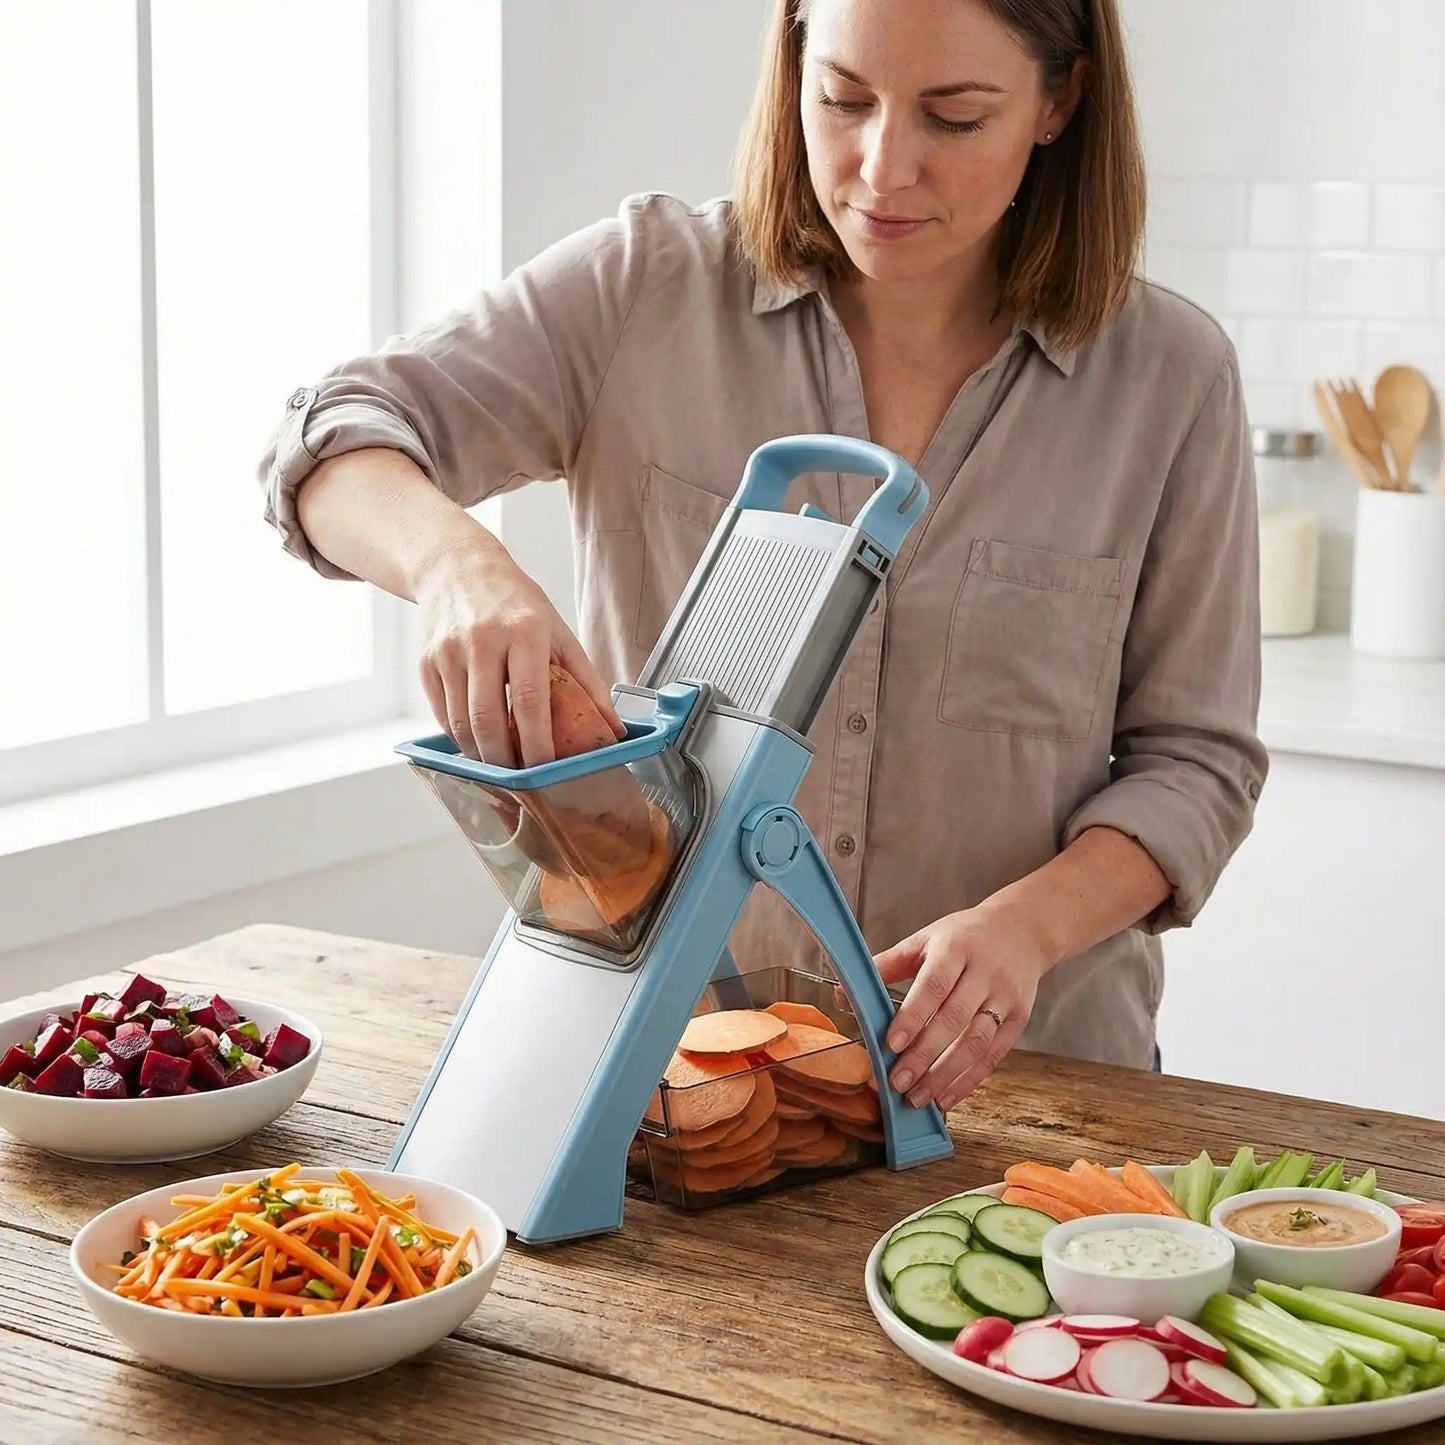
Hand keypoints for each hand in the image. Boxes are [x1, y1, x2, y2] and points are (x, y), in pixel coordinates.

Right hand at [414, 539, 622, 766]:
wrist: (455, 567)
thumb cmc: (514, 601)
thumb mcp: (557, 630)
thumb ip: (586, 680)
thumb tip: (612, 727)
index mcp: (524, 632)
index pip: (529, 700)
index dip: (537, 743)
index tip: (546, 768)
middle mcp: (482, 641)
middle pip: (488, 720)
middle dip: (505, 760)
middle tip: (521, 776)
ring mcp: (448, 652)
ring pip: (461, 724)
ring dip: (482, 755)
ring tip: (502, 763)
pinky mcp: (425, 662)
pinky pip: (442, 716)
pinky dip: (462, 738)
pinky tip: (479, 741)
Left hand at [873, 905, 1051, 1111]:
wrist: (1022, 930)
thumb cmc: (963, 938)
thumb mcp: (925, 940)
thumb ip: (886, 966)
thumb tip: (843, 992)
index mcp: (956, 948)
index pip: (934, 985)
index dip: (913, 1016)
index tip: (891, 1044)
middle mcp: (985, 972)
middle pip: (954, 1019)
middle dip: (924, 1055)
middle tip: (897, 1082)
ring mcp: (1006, 997)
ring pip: (977, 1042)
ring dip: (946, 1075)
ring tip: (918, 1098)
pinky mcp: (1020, 1018)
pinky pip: (994, 1055)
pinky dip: (970, 1080)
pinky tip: (946, 1097)